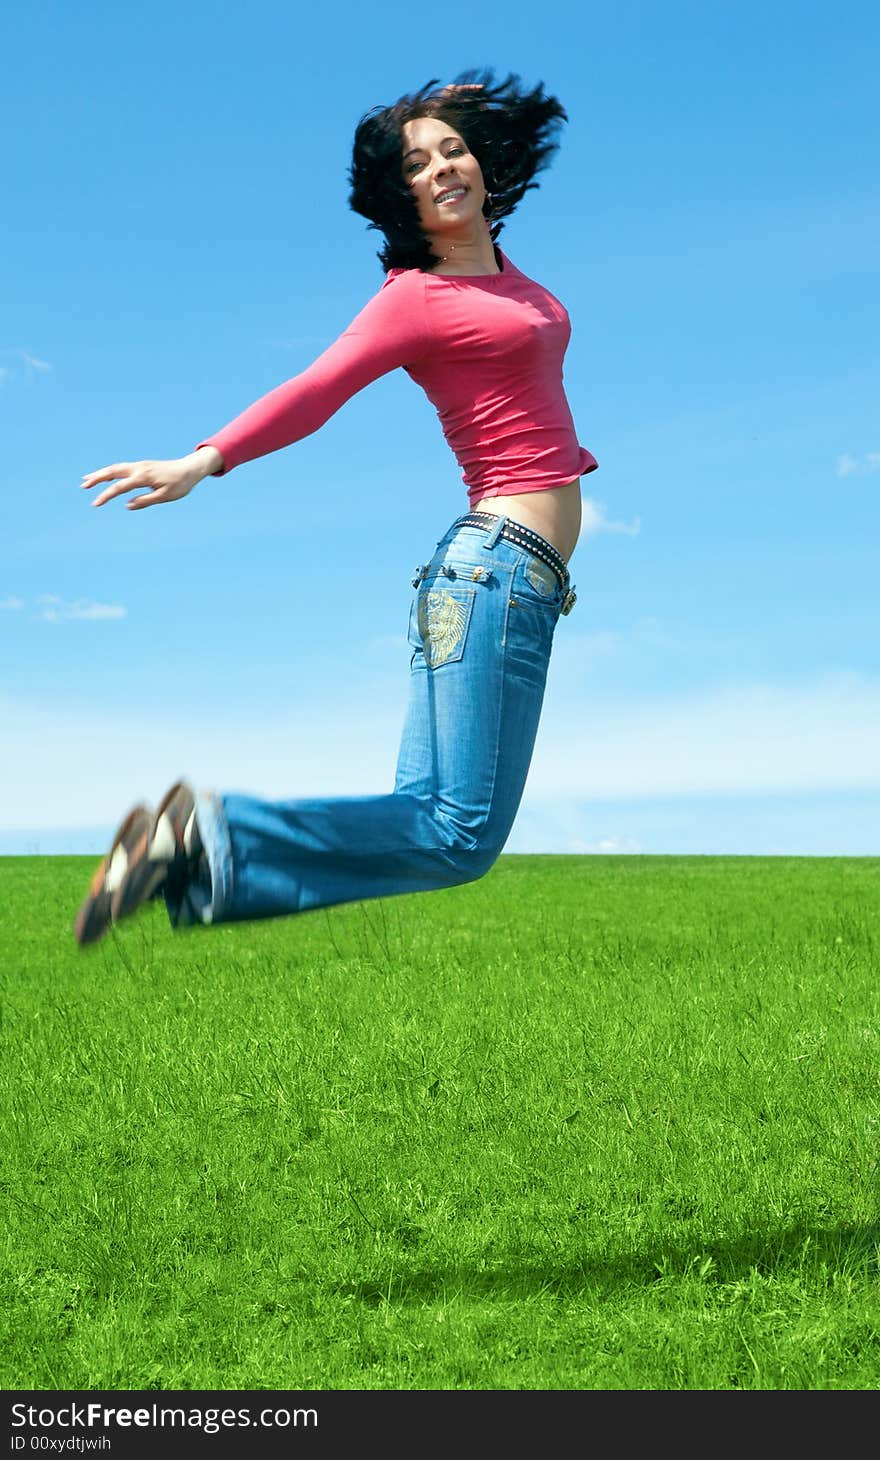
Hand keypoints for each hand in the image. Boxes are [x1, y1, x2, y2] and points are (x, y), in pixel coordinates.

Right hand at [80, 450, 216, 510]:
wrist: (190, 469)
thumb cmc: (180, 484)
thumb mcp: (164, 496)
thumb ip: (145, 501)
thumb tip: (127, 505)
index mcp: (143, 476)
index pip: (119, 487)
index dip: (106, 495)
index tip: (95, 503)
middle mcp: (139, 468)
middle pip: (112, 471)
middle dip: (97, 478)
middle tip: (83, 485)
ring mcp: (140, 465)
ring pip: (116, 468)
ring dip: (101, 473)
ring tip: (88, 480)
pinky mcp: (142, 466)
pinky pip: (122, 467)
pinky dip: (111, 471)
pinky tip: (106, 476)